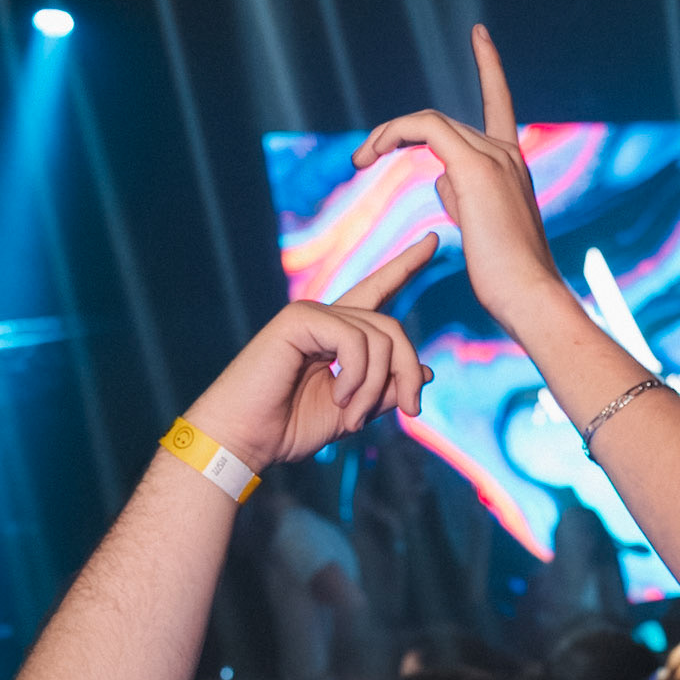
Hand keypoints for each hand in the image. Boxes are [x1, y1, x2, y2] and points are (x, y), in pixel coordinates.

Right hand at [190, 237, 436, 473]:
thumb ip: (386, 390)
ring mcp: (310, 314)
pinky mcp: (298, 319)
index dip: (405, 265)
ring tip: (353, 417)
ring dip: (376, 387)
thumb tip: (427, 371)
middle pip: (392, 327)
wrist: (244, 440)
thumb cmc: (288, 428)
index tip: (434, 240)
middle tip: (409, 411)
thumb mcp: (353, 412)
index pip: (378, 290)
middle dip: (409, 371)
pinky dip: (357, 377)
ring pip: (379, 337)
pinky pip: (354, 340)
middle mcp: (325, 318)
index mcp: (337, 335)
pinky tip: (339, 398)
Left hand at [352, 27, 563, 332]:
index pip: (500, 104)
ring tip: (359, 158)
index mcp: (513, 167)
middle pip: (443, 123)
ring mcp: (494, 157)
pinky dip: (395, 131)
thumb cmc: (507, 279)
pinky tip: (372, 152)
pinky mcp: (477, 167)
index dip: (490, 68)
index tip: (479, 34)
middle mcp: (507, 154)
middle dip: (397, 132)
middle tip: (361, 156)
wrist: (530, 297)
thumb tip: (441, 178)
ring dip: (388, 134)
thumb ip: (462, 196)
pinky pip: (427, 128)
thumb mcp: (481, 231)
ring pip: (430, 121)